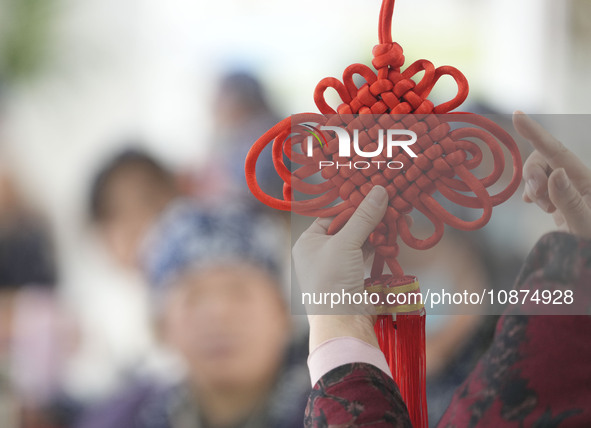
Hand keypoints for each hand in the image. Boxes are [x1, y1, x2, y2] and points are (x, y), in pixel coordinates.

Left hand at [293, 186, 388, 349]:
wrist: (342, 323)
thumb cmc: (332, 280)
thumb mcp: (346, 243)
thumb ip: (364, 216)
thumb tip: (380, 189)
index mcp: (308, 242)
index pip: (332, 215)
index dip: (353, 206)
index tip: (375, 195)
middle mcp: (319, 253)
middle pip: (348, 227)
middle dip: (370, 219)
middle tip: (391, 207)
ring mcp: (337, 266)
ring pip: (360, 241)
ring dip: (378, 232)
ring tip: (397, 220)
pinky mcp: (352, 277)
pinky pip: (366, 255)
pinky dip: (379, 247)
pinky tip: (393, 240)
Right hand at [514, 112, 590, 238]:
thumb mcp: (584, 226)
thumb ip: (570, 200)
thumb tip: (555, 172)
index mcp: (586, 181)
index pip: (557, 152)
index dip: (536, 133)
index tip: (517, 114)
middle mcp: (576, 180)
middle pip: (542, 160)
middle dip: (533, 176)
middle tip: (541, 204)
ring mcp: (566, 189)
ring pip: (537, 173)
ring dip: (534, 189)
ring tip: (548, 211)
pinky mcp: (559, 200)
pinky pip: (537, 186)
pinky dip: (532, 193)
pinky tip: (537, 205)